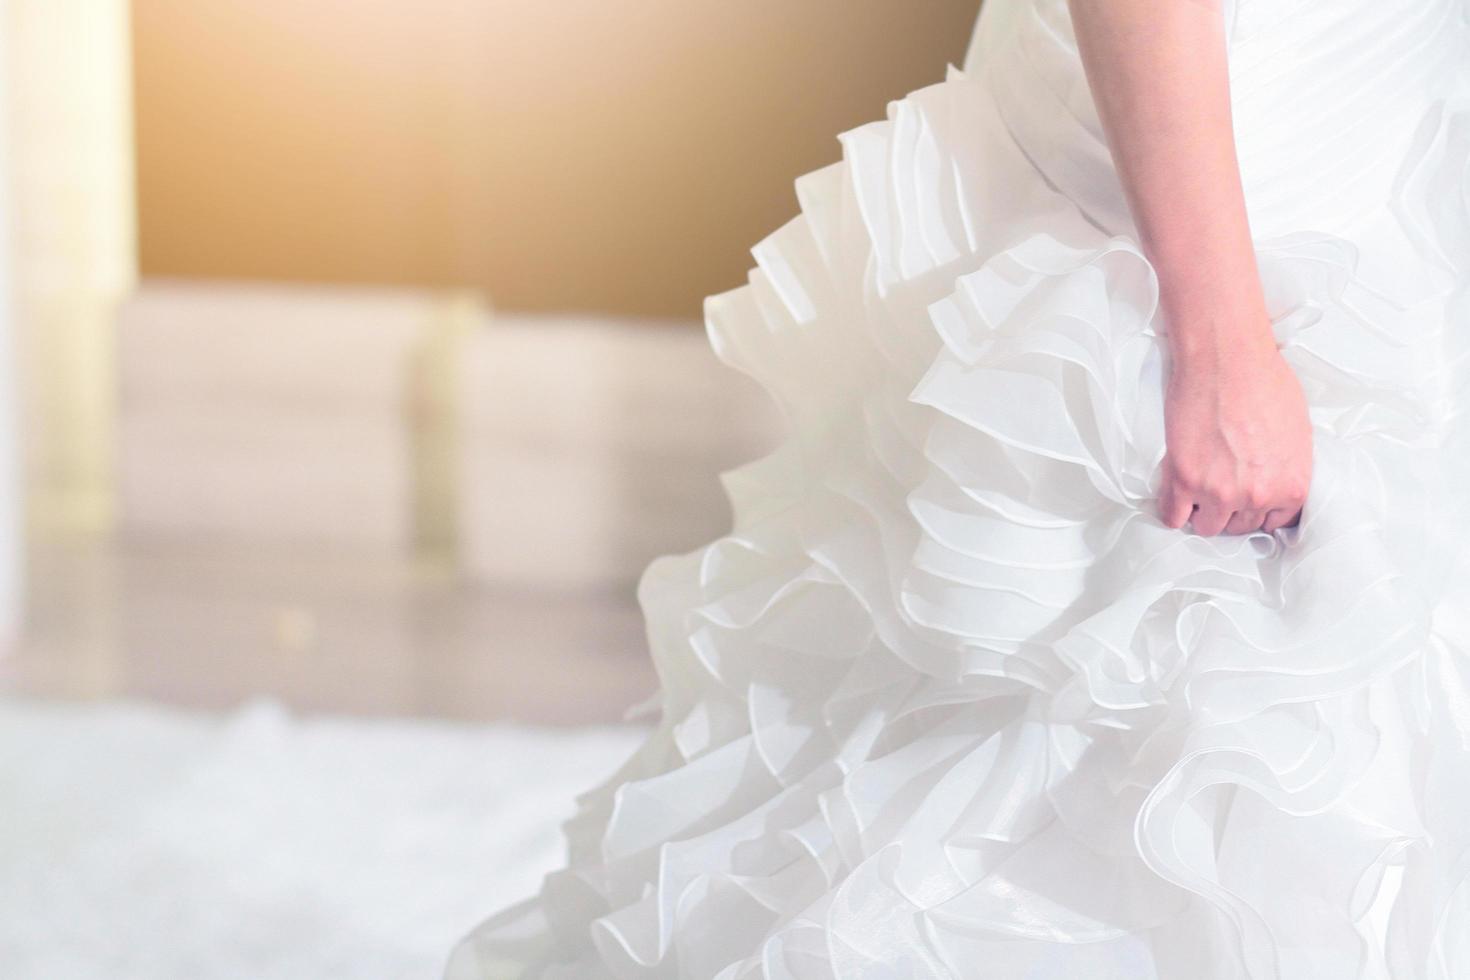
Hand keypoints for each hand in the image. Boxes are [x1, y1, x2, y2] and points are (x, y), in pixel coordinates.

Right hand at [1157, 326, 1312, 535]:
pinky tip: (1176, 498)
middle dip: (1231, 510)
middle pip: (1240, 527)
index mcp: (1291, 486)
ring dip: (1202, 512)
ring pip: (1208, 527)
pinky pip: (1173, 517)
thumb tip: (1273, 477)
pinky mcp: (1183, 481)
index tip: (1245, 502)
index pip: (1275, 523)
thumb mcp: (1297, 432)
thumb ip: (1286, 467)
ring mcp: (1218, 492)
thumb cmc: (1265, 382)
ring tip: (1198, 492)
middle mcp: (1257, 496)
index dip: (1257, 511)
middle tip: (1220, 489)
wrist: (1227, 360)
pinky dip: (1174, 511)